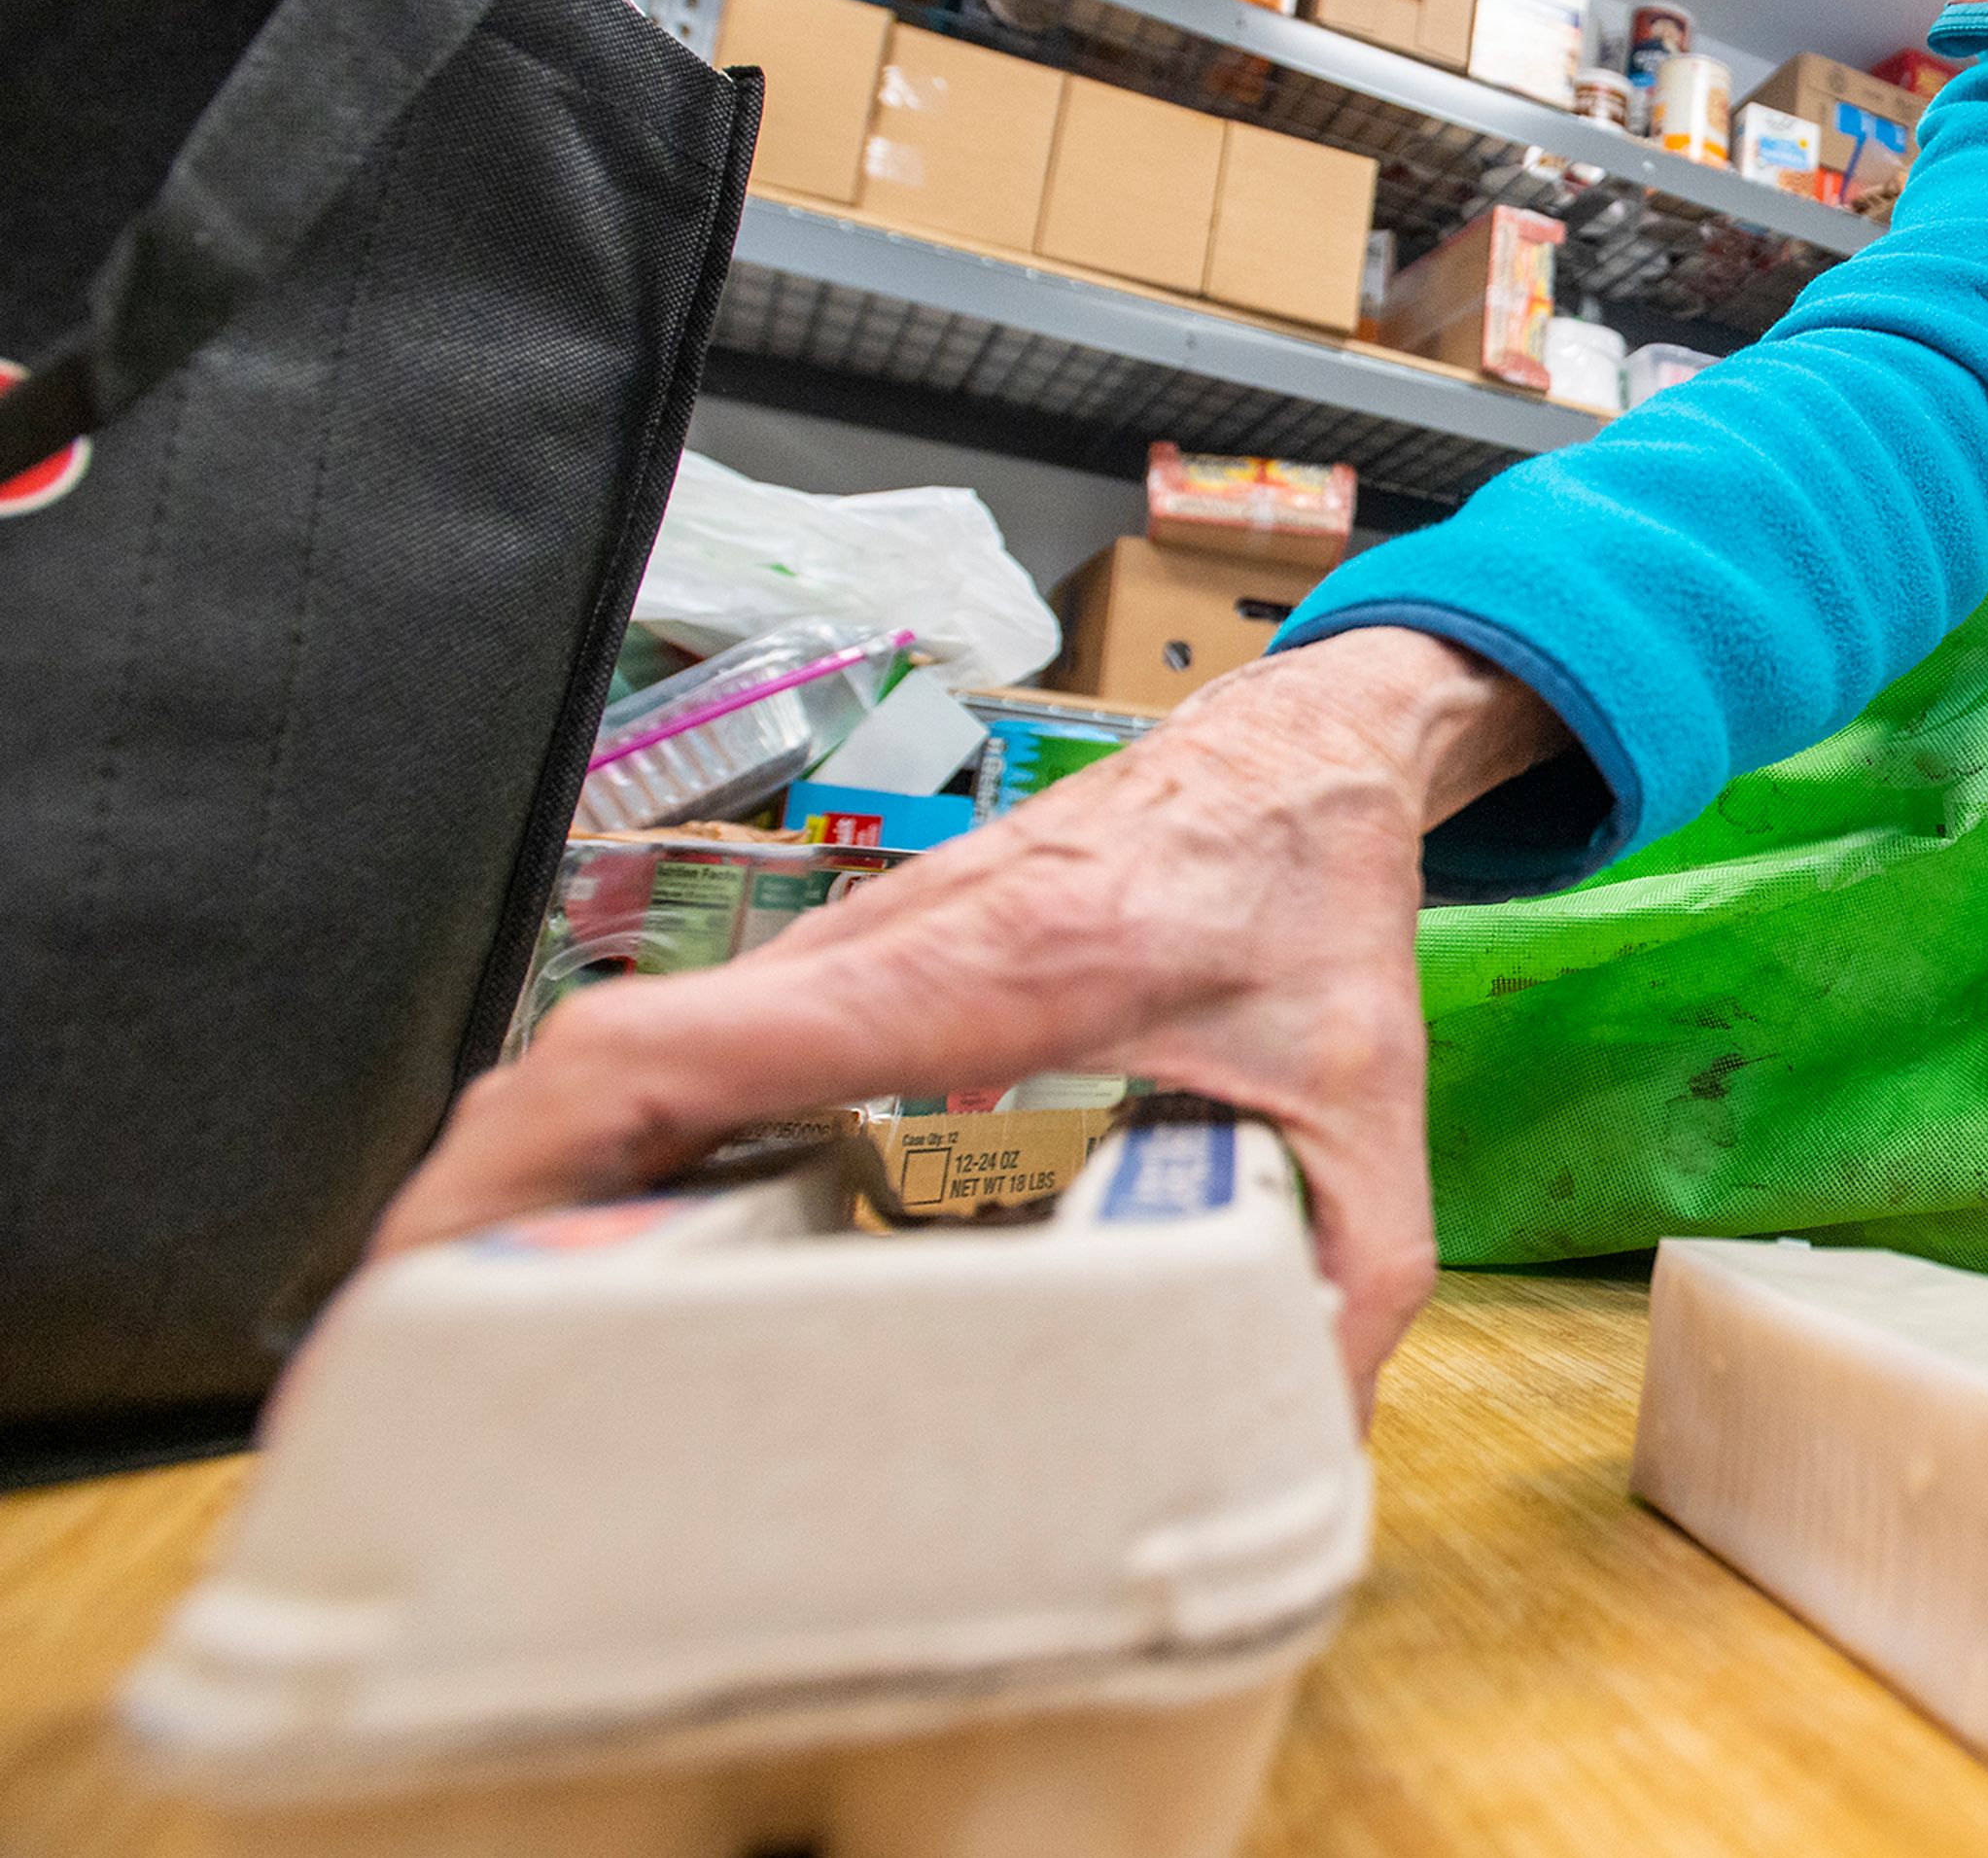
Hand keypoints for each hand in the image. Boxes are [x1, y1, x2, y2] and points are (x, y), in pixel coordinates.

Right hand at [367, 627, 1568, 1417]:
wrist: (1307, 754)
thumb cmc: (1312, 903)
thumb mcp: (1363, 1112)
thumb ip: (1346, 1282)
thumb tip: (1298, 1444)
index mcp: (973, 972)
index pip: (681, 1044)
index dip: (526, 1156)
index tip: (429, 1274)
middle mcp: (876, 945)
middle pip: (606, 1057)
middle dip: (478, 1203)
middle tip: (412, 1367)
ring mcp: (852, 946)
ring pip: (635, 1047)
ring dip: (536, 1172)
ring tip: (479, 1332)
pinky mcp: (859, 965)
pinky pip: (695, 1047)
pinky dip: (616, 1138)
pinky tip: (612, 1248)